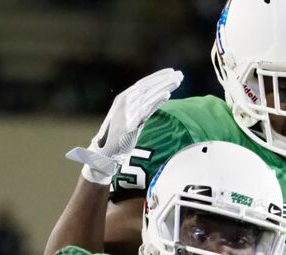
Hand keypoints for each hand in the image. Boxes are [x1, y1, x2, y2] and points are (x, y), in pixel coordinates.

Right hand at [67, 68, 183, 183]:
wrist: (106, 152)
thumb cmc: (120, 136)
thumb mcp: (133, 118)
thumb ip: (144, 108)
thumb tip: (160, 98)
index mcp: (124, 98)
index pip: (143, 83)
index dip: (158, 76)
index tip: (171, 71)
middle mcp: (124, 101)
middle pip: (147, 86)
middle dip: (164, 79)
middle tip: (180, 74)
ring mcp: (126, 111)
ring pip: (148, 95)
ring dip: (164, 87)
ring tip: (178, 81)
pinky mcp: (130, 123)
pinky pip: (146, 109)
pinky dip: (156, 101)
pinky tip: (167, 95)